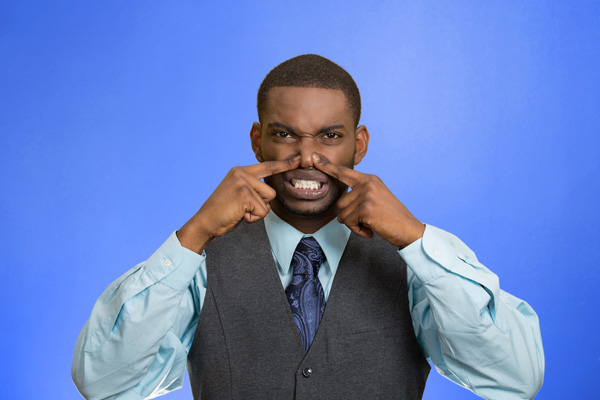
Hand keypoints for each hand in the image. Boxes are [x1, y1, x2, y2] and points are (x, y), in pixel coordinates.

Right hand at [178, 156, 300, 252]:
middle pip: (271, 191)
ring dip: (257, 212)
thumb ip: (253, 188)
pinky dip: (253, 218)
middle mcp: (242, 173)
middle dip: (260, 205)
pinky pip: (262, 211)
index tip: (298, 159)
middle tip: (241, 208)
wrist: (206, 221)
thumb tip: (271, 191)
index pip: (267, 166)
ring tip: (240, 211)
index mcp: (241, 171)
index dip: (284, 164)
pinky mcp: (244, 194)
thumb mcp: (239, 194)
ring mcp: (243, 182)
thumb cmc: (223, 212)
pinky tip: (239, 215)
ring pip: (268, 202)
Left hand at [312, 153, 424, 247]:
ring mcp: (366, 194)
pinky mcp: (366, 207)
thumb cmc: (391, 218)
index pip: (344, 172)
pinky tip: (371, 229)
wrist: (408, 229)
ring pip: (343, 214)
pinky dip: (358, 230)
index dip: (327, 166)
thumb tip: (341, 207)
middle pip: (340, 202)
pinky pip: (348, 222)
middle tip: (369, 219)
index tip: (314, 158)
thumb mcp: (376, 199)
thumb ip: (360, 195)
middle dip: (350, 216)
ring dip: (354, 224)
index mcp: (369, 179)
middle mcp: (367, 183)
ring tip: (371, 223)